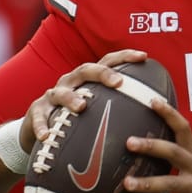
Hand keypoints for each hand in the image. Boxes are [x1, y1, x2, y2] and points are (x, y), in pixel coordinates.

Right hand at [22, 49, 149, 152]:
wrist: (39, 131)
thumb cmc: (76, 121)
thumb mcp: (96, 112)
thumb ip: (119, 111)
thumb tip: (154, 120)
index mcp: (87, 81)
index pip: (107, 63)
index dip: (124, 57)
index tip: (144, 56)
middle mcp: (70, 83)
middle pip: (85, 70)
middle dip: (103, 73)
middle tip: (119, 82)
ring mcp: (52, 96)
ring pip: (61, 92)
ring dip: (71, 98)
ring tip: (82, 107)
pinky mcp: (36, 112)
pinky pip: (39, 118)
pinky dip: (42, 126)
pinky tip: (47, 136)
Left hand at [124, 98, 191, 192]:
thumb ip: (180, 156)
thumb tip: (148, 145)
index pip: (183, 129)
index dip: (169, 114)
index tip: (152, 101)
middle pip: (174, 152)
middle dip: (151, 146)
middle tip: (130, 143)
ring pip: (171, 184)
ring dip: (147, 184)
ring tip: (128, 184)